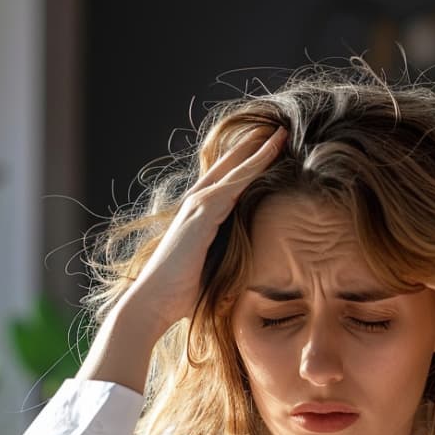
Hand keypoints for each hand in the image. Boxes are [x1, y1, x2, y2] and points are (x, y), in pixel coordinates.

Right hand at [78, 125, 285, 392]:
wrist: (153, 304)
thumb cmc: (181, 297)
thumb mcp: (213, 273)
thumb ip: (230, 262)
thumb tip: (256, 272)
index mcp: (199, 218)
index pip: (227, 185)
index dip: (247, 167)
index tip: (270, 151)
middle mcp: (196, 207)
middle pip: (229, 169)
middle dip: (253, 149)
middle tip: (278, 130)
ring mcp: (197, 209)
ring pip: (233, 173)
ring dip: (257, 153)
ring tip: (280, 135)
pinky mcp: (200, 217)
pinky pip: (231, 188)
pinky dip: (249, 171)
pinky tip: (266, 157)